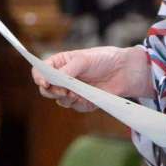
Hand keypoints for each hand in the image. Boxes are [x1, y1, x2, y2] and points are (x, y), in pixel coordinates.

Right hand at [32, 45, 154, 111]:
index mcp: (60, 63)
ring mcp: (73, 91)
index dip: (39, 77)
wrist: (126, 70)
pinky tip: (88, 98)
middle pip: (46, 90)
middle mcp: (64, 78)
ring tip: (78, 92)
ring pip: (60, 101)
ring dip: (67, 98)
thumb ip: (68, 69)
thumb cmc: (104, 58)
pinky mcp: (84, 101)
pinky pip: (76, 107)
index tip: (44, 82)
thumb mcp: (84, 59)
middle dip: (52, 92)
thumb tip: (53, 79)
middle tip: (64, 90)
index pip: (41, 71)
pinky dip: (81, 104)